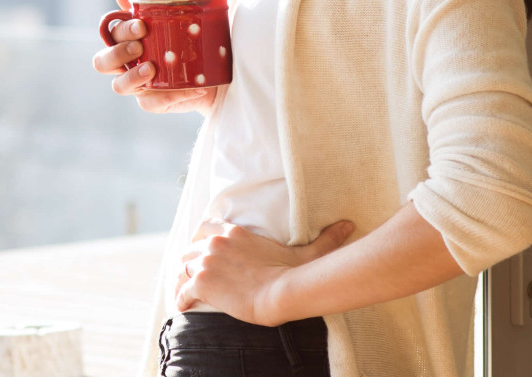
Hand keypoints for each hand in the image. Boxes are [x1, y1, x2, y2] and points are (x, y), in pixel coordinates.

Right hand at [93, 0, 220, 115]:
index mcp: (127, 41)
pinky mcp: (153, 102)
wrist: (217, 69)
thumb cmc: (191, 40)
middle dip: (117, 54)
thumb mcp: (176, 20)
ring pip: (119, 86)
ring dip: (132, 77)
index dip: (122, 31)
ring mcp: (138, 85)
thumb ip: (149, 8)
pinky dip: (170, 96)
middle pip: (102, 63)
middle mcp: (126, 64)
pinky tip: (192, 87)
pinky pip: (151, 103)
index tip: (142, 26)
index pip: (112, 35)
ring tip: (152, 69)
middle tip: (139, 47)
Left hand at [173, 218, 355, 324]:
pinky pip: (182, 290)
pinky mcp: (203, 283)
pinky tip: (183, 306)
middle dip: (192, 260)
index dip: (202, 239)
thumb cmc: (293, 274)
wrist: (280, 294)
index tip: (202, 250)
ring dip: (184, 278)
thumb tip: (349, 225)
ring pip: (185, 267)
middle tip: (194, 273)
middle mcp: (217, 242)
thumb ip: (325, 238)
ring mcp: (208, 262)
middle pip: (192, 248)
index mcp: (235, 232)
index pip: (207, 227)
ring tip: (184, 290)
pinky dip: (181, 298)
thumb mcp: (308, 253)